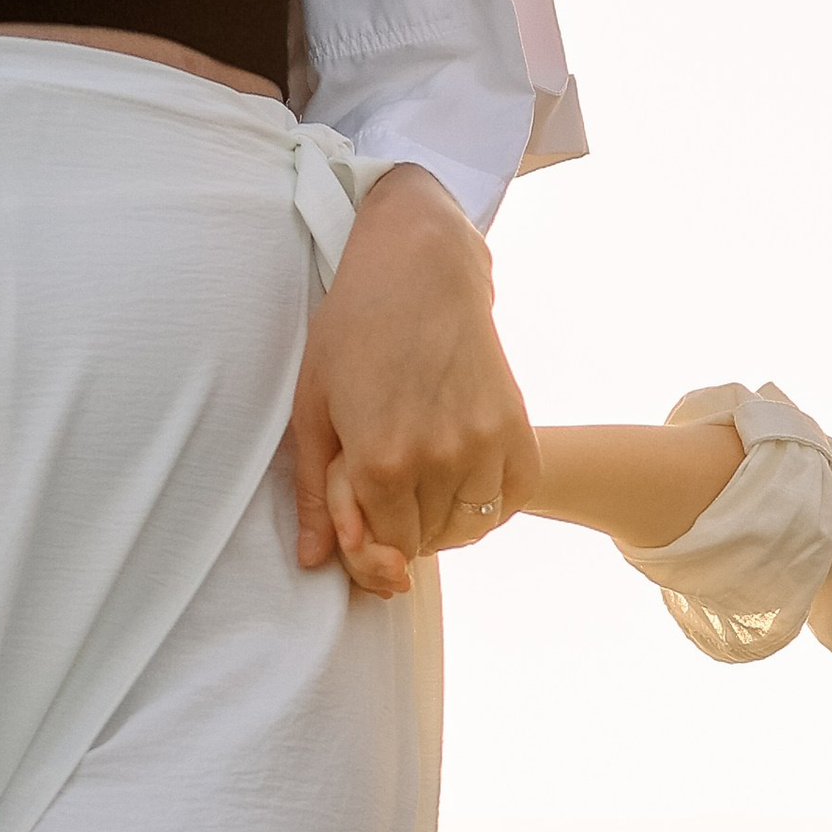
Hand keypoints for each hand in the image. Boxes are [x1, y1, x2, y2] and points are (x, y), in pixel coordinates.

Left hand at [288, 167, 539, 597]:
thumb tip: (314, 562)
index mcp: (380, 462)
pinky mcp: (517, 432)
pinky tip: (464, 477)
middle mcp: (438, 461)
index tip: (365, 511)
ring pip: (469, 529)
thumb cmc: (355, 330)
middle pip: (425, 541)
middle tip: (391, 483)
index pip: (385, 548)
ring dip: (445, 519)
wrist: (422, 269)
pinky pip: (510, 504)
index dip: (371, 539)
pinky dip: (488, 505)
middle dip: (404, 526)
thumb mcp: (314, 408)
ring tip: (425, 481)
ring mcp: (484, 447)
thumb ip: (316, 494)